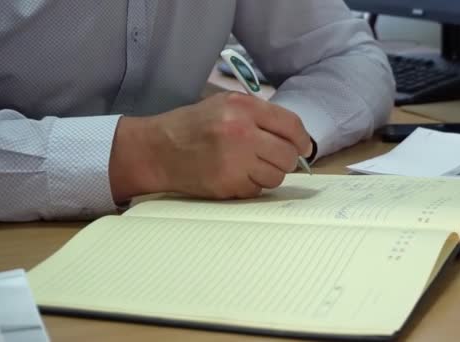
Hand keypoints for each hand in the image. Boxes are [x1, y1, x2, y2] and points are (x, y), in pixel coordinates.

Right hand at [109, 92, 312, 201]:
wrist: (156, 150)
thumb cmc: (192, 126)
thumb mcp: (224, 105)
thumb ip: (259, 115)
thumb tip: (295, 136)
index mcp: (243, 107)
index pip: (291, 125)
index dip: (302, 140)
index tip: (303, 148)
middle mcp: (241, 132)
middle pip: (288, 155)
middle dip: (285, 160)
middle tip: (273, 159)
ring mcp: (234, 161)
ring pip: (276, 176)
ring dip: (269, 174)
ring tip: (250, 166)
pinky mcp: (227, 184)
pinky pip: (257, 190)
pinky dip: (251, 186)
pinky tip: (235, 175)